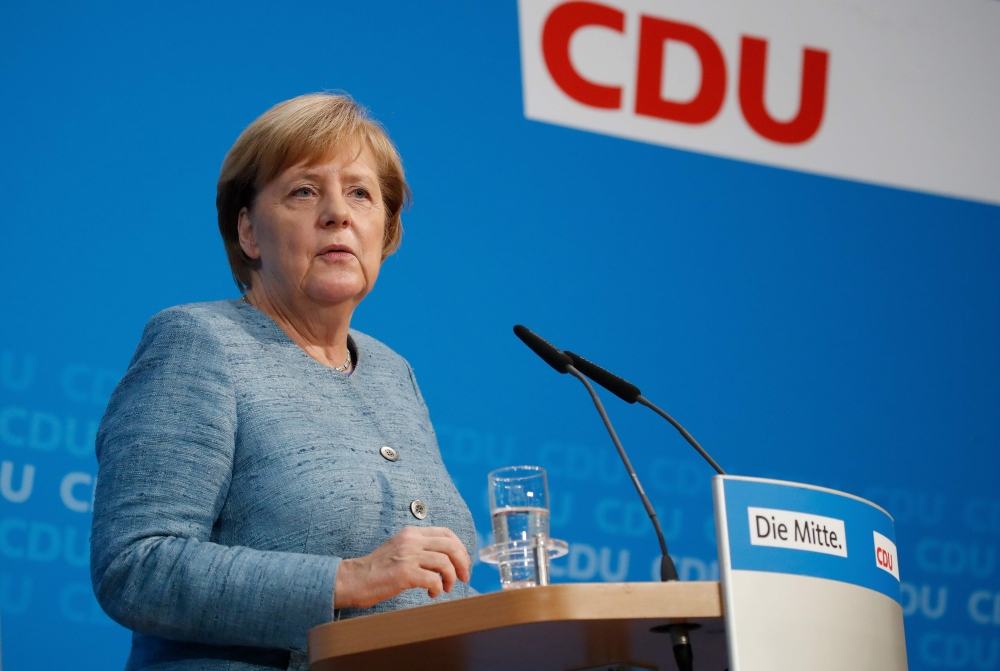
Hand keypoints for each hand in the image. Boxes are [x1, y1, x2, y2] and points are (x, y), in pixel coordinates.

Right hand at [334, 526, 471, 609]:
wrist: (353, 579)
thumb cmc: (376, 569)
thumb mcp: (399, 548)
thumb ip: (419, 548)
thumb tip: (445, 558)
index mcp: (411, 533)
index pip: (446, 533)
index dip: (460, 549)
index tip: (463, 563)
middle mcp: (411, 540)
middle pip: (451, 546)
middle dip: (462, 563)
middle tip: (463, 577)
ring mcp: (408, 556)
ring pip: (445, 563)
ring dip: (451, 578)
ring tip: (445, 588)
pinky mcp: (404, 573)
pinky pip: (434, 580)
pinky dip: (438, 588)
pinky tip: (432, 593)